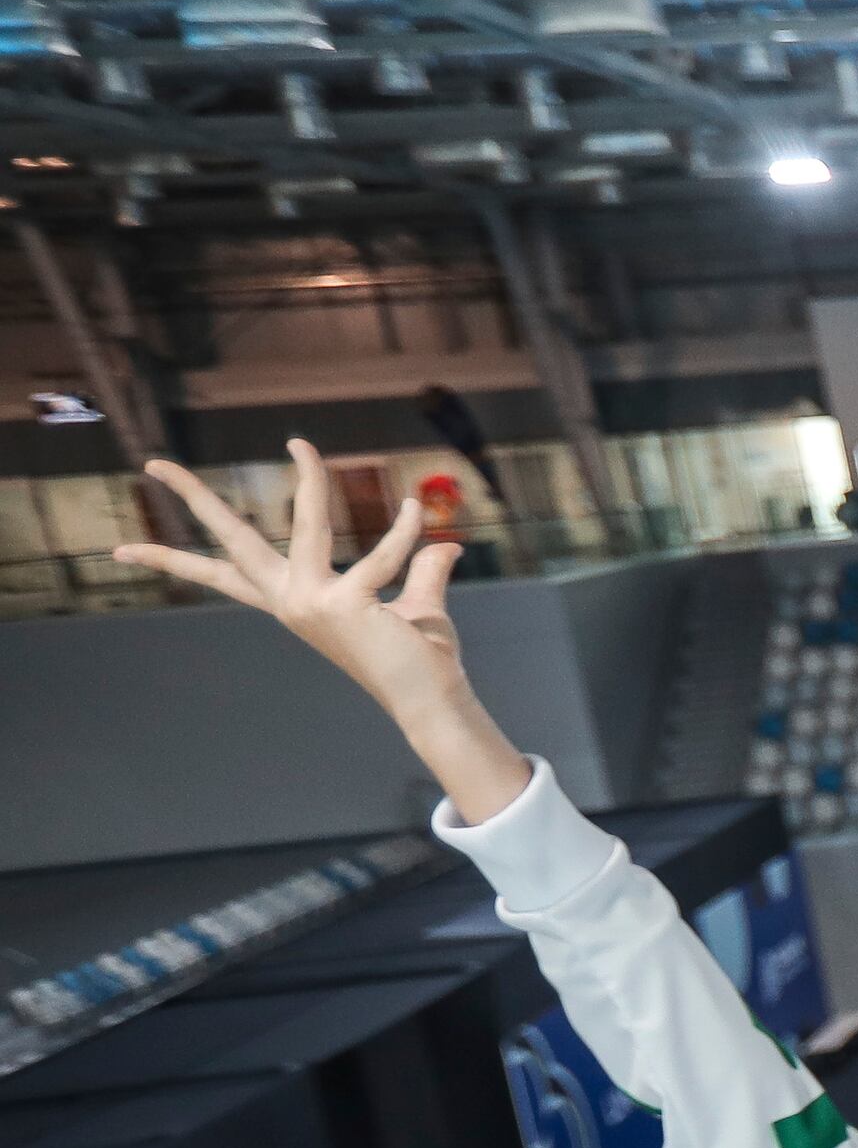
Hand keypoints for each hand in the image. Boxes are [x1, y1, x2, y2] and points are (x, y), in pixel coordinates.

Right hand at [109, 439, 534, 821]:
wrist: (433, 703)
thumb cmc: (420, 659)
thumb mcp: (415, 607)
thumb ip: (421, 572)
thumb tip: (446, 545)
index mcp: (292, 601)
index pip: (224, 574)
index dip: (174, 558)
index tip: (121, 549)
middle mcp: (293, 601)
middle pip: (232, 540)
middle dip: (194, 498)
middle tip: (153, 463)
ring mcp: (314, 602)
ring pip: (304, 525)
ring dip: (308, 480)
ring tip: (299, 444)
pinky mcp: (348, 604)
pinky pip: (382, 555)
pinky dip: (405, 531)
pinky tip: (418, 508)